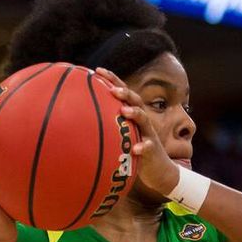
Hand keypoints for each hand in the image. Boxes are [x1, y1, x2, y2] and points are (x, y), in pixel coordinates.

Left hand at [93, 67, 180, 197]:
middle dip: (125, 93)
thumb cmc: (136, 152)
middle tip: (113, 90)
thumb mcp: (123, 136)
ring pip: (144, 120)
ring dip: (135, 113)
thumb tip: (81, 119)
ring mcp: (149, 135)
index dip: (112, 80)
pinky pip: (148, 147)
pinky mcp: (153, 151)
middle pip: (136, 101)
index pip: (123, 93)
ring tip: (124, 111)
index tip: (97, 70)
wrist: (159, 171)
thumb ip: (108, 126)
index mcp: (133, 116)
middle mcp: (142, 122)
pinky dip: (143, 146)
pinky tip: (136, 149)